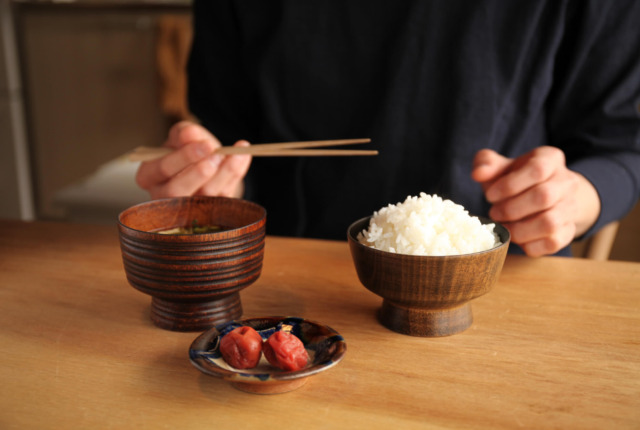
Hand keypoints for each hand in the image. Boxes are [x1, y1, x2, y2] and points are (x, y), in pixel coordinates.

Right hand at [135, 121, 251, 198]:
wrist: (205, 163)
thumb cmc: (186, 151)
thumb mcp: (182, 137)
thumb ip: (184, 133)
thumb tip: (189, 133)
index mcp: (149, 176)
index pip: (162, 169)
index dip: (183, 157)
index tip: (205, 144)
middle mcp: (164, 197)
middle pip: (177, 191)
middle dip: (198, 172)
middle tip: (216, 155)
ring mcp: (188, 209)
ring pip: (204, 197)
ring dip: (222, 174)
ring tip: (234, 154)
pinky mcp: (210, 213)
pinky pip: (224, 197)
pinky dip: (235, 175)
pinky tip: (242, 157)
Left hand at [471, 146, 600, 256]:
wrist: (545, 195)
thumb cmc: (517, 179)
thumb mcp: (501, 166)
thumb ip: (486, 164)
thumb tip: (478, 173)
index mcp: (550, 159)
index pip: (537, 169)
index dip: (510, 185)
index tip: (489, 196)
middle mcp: (567, 182)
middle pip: (544, 197)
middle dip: (511, 209)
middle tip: (494, 213)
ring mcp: (570, 208)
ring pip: (550, 223)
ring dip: (519, 230)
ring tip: (503, 226)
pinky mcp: (568, 231)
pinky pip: (553, 243)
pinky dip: (529, 245)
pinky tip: (516, 238)